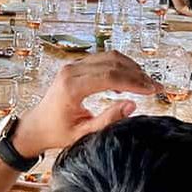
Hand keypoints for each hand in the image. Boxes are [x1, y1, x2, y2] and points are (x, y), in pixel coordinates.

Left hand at [12, 52, 160, 157]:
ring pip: (108, 57)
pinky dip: (119, 67)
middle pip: (112, 63)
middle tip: (155, 87)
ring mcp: (72, 66)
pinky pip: (101, 60)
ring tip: (145, 84)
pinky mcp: (75, 67)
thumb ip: (108, 119)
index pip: (110, 77)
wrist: (36, 126)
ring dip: (130, 68)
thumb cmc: (56, 133)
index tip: (152, 90)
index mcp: (72, 88)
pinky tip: (128, 83)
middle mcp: (71, 71)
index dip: (135, 82)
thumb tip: (132, 105)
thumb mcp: (83, 134)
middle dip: (137, 74)